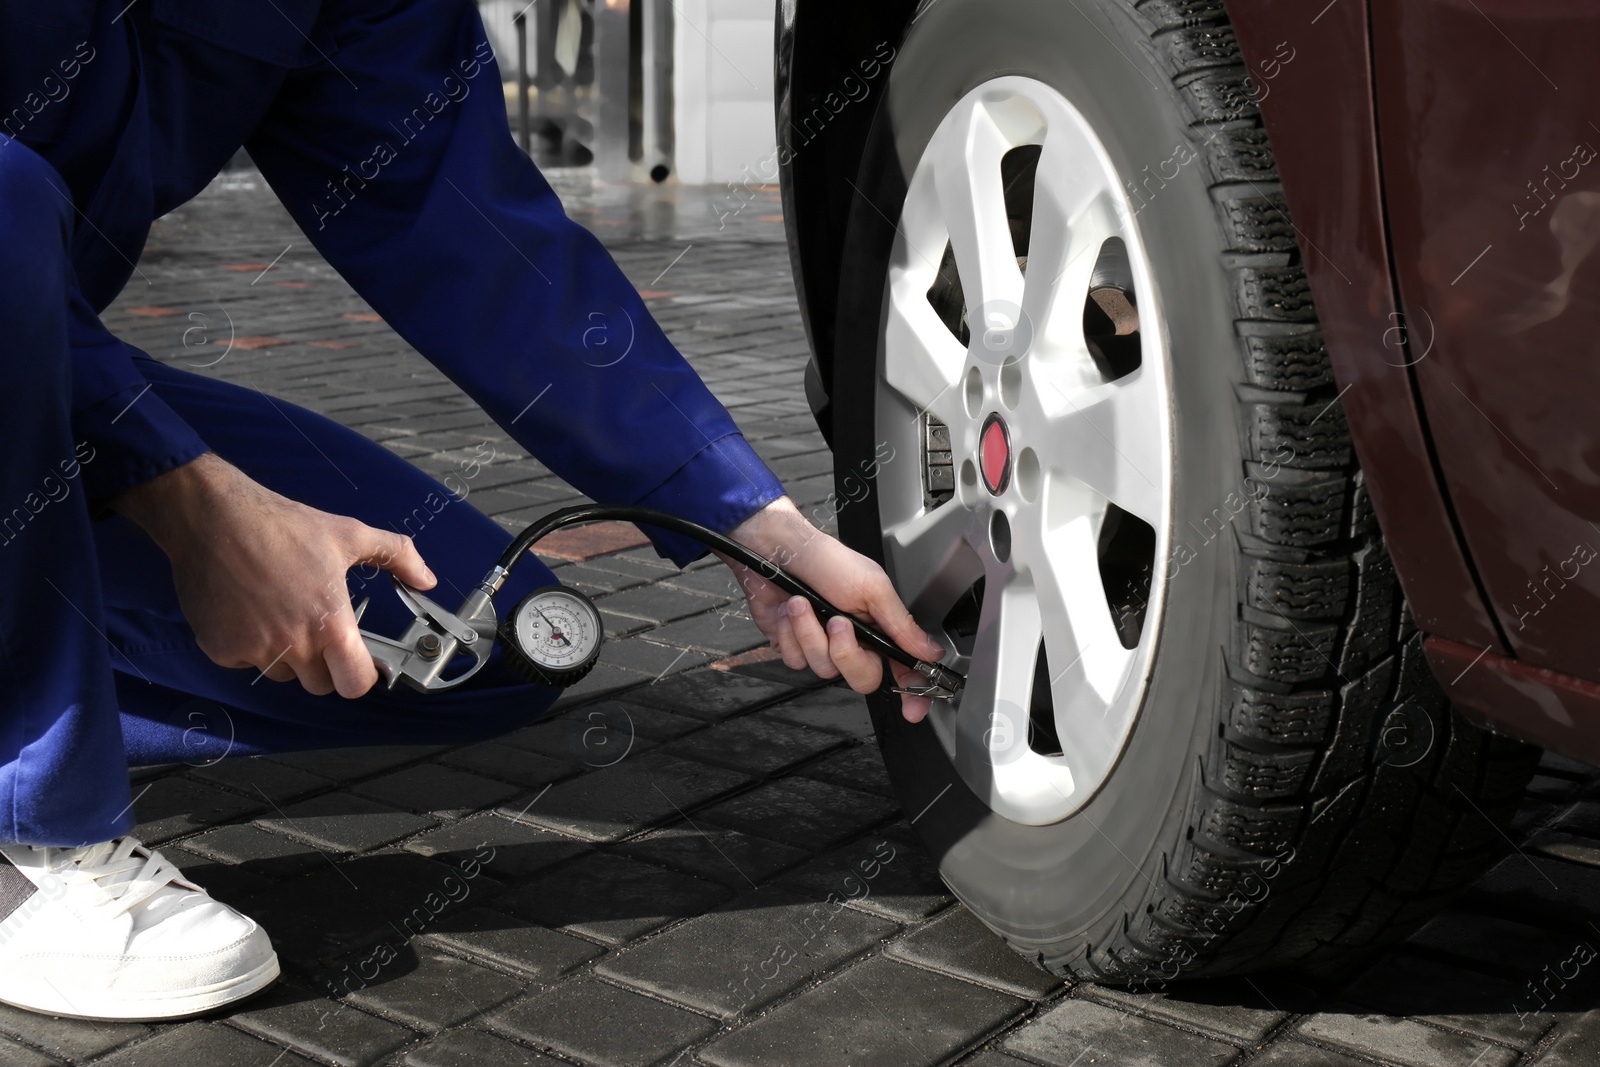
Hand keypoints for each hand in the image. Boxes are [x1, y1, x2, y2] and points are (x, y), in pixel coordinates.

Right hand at [111, 452, 435, 697]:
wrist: (212, 517)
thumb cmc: (283, 524)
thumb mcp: (349, 534)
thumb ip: (397, 556)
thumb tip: (427, 579)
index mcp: (330, 623)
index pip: (355, 685)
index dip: (360, 676)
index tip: (358, 661)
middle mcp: (293, 645)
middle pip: (320, 684)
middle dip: (325, 665)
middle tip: (319, 629)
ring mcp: (254, 650)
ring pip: (283, 674)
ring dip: (288, 655)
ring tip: (283, 612)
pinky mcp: (220, 649)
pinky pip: (245, 662)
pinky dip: (250, 645)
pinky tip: (250, 609)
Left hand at [718, 497, 945, 722]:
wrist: (777, 551)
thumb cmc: (826, 560)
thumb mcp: (872, 587)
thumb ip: (901, 625)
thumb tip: (930, 651)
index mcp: (879, 626)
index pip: (903, 666)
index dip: (913, 690)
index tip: (913, 709)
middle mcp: (854, 640)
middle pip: (863, 678)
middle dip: (846, 653)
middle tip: (837, 623)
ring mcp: (823, 645)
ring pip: (824, 669)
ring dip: (810, 633)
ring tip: (804, 604)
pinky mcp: (795, 646)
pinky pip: (797, 661)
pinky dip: (790, 634)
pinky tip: (790, 612)